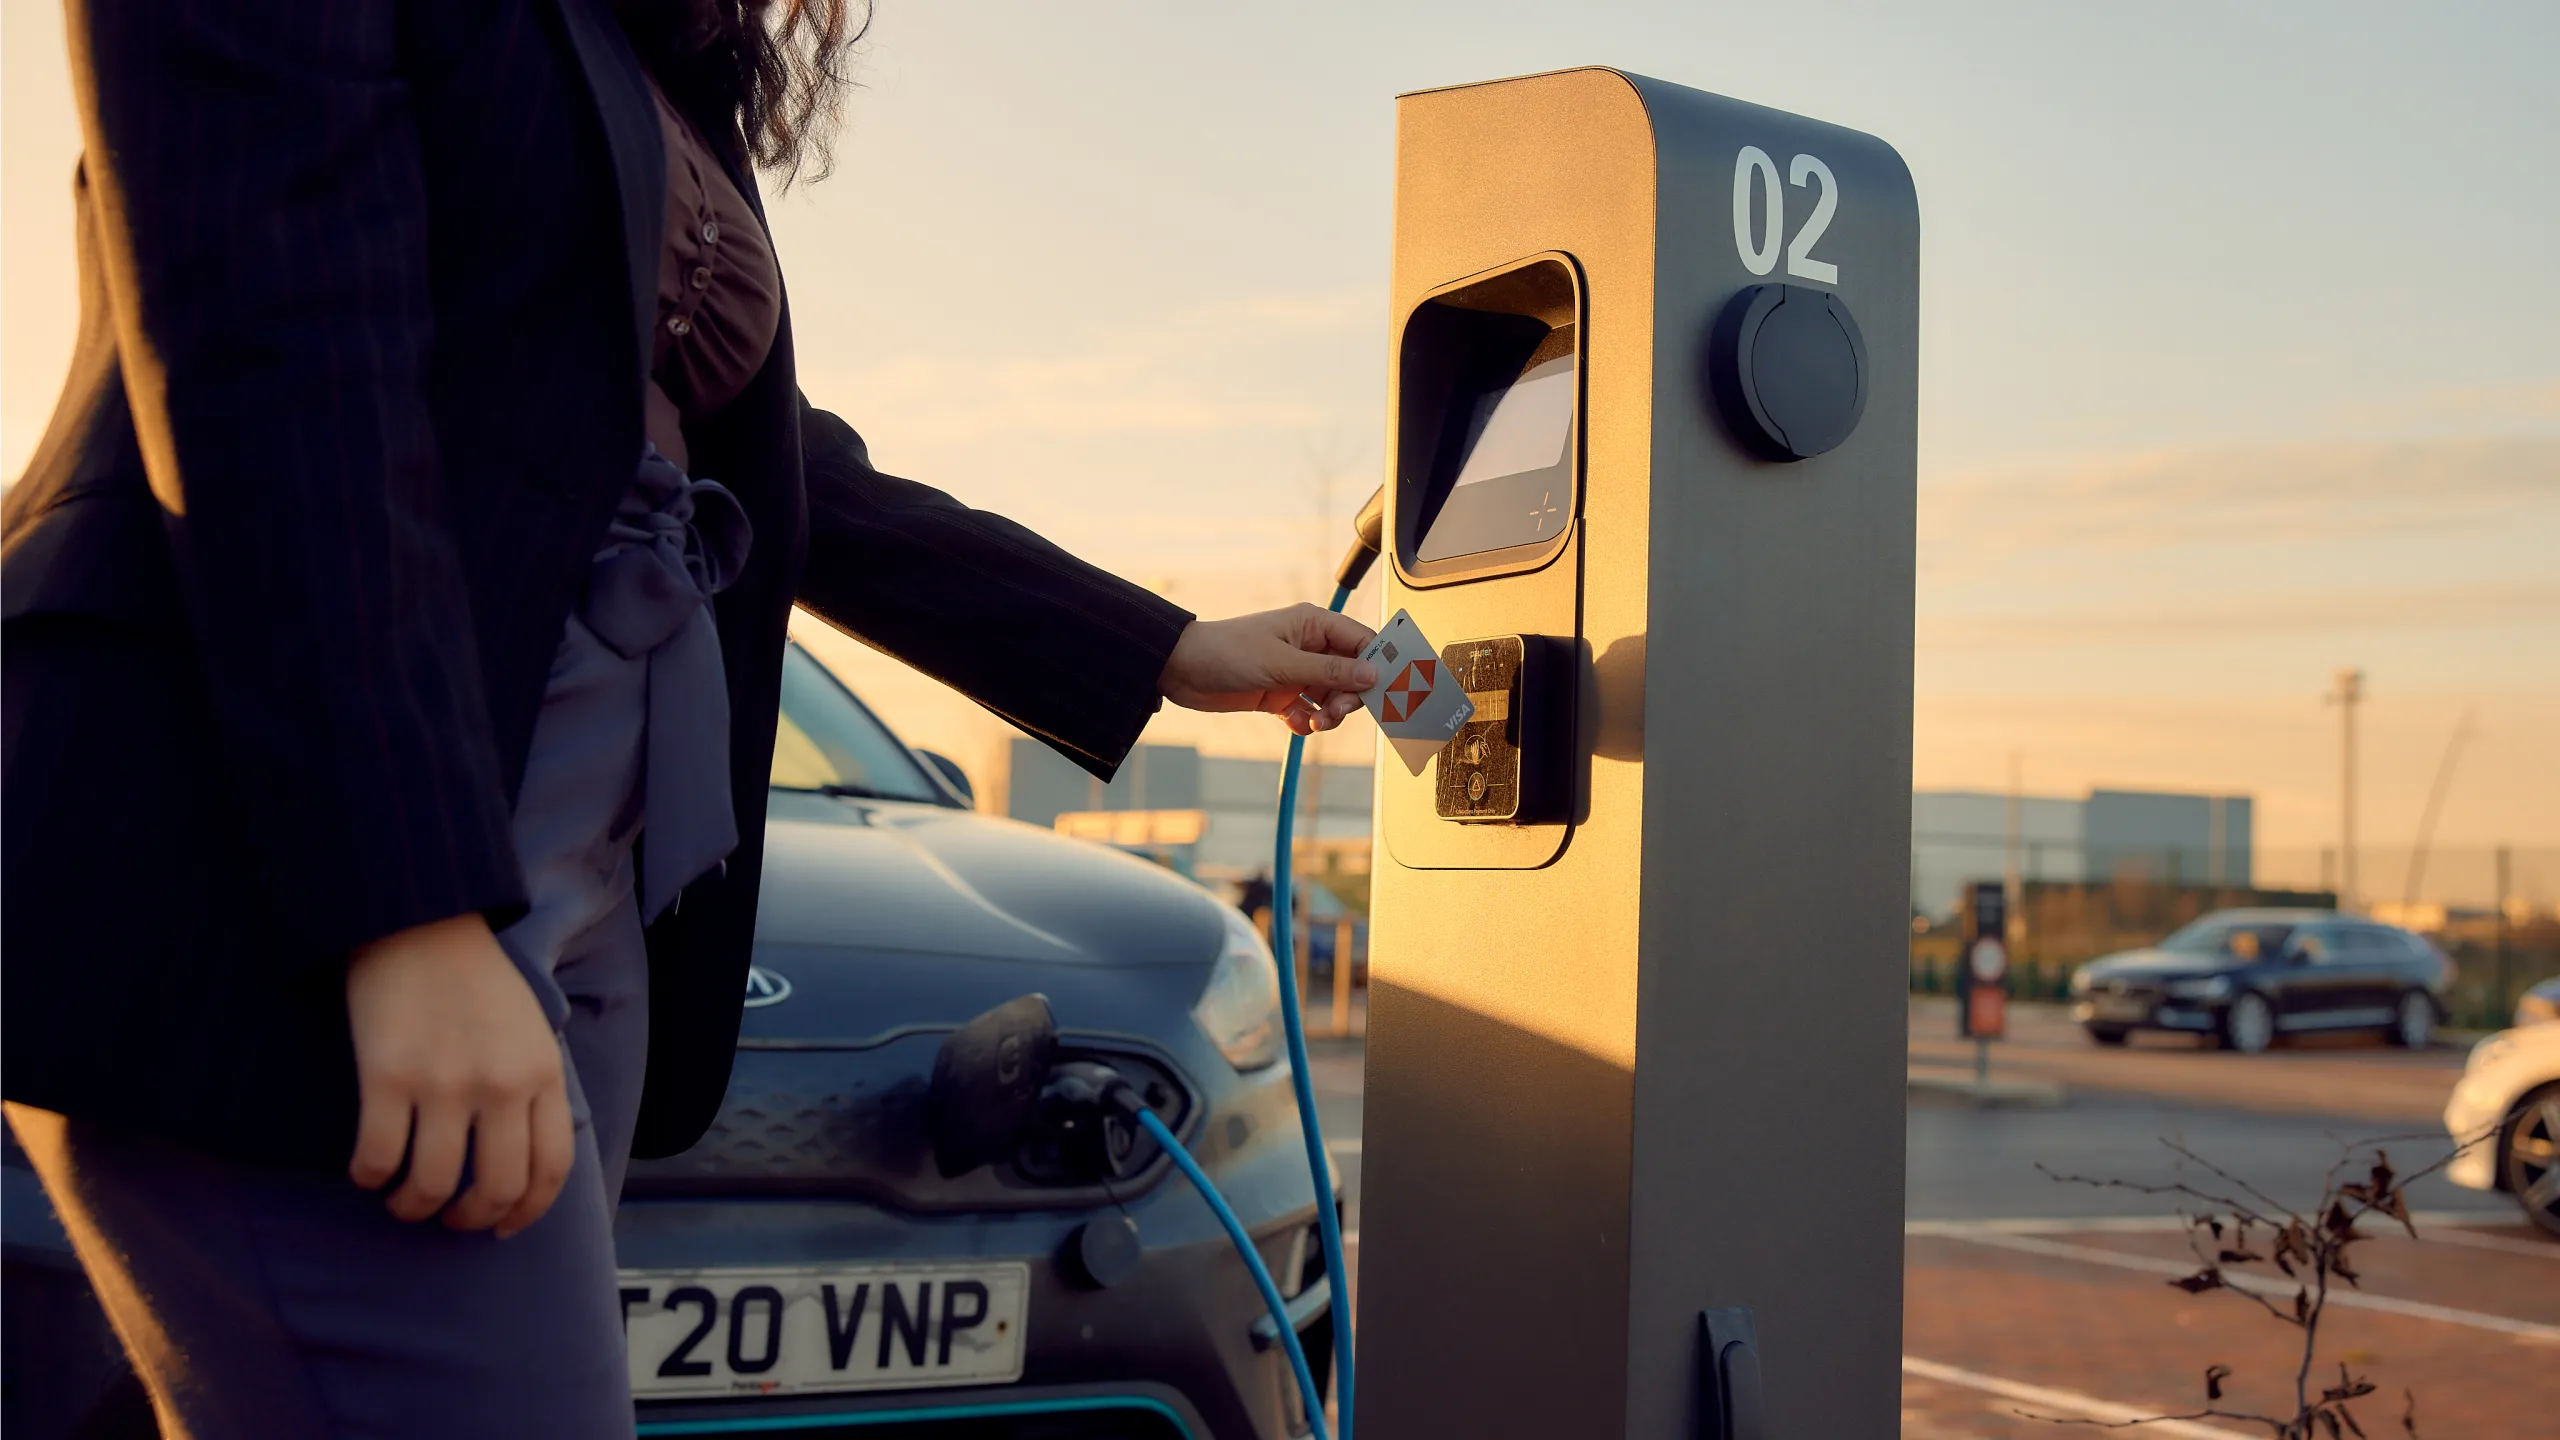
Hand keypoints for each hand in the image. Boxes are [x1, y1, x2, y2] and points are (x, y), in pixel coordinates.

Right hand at [345, 914, 572, 1238]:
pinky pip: (378, 1157)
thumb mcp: (530, 1031)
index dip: (527, 1212)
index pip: (551, 1168)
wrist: (420, 922)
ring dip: (413, 1207)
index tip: (502, 1228)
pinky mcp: (387, 1077)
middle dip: (471, 1219)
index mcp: (543, 1074)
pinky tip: (367, 1171)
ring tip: (403, 1201)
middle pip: (496, 1188)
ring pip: (432, 1185)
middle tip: (449, 1218)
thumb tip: (521, 1161)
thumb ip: (532, 1089)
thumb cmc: (476, 980)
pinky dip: (370, 1177)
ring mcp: (444, 1083)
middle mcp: (501, 1085)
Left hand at [1159, 604, 1378, 734]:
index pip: (1361, 642)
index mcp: (1313, 626)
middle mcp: (1308, 647)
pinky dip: (1306, 722)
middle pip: (1351, 674)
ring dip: (1330, 714)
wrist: (1181, 670)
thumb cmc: (1228, 652)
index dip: (1378, 664)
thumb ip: (1329, 670)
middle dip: (1350, 696)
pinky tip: (1294, 724)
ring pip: (1331, 696)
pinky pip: (1308, 711)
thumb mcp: (1282, 663)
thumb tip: (1373, 674)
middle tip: (1336, 713)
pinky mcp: (1279, 695)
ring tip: (1315, 723)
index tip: (1386, 690)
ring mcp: (1294, 672)